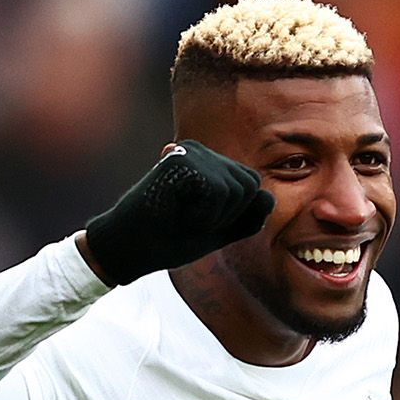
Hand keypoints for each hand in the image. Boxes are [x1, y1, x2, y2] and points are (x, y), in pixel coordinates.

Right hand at [82, 141, 272, 285]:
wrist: (132, 247)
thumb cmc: (171, 239)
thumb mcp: (220, 230)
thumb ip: (247, 217)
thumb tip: (267, 196)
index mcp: (211, 165)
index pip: (254, 189)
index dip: (235, 216)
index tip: (202, 222)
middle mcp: (202, 152)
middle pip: (251, 187)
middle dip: (228, 215)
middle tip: (192, 220)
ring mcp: (192, 152)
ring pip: (239, 190)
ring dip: (214, 217)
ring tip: (183, 215)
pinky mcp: (183, 158)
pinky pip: (220, 192)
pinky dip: (203, 215)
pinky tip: (176, 212)